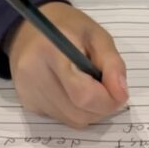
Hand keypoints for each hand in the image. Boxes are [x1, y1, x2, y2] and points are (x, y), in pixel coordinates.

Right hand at [5, 2, 127, 127]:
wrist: (28, 29)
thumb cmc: (68, 27)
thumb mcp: (97, 35)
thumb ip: (112, 64)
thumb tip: (121, 95)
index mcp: (51, 51)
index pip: (83, 95)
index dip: (108, 99)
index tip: (119, 90)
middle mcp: (34, 76)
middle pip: (79, 113)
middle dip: (102, 107)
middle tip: (106, 86)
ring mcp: (28, 93)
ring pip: (72, 120)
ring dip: (90, 110)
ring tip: (89, 84)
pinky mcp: (27, 104)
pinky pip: (61, 118)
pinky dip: (75, 109)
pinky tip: (72, 89)